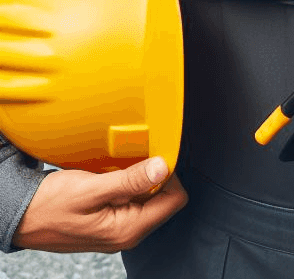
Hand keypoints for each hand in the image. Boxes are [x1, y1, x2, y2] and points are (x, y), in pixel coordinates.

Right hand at [13, 156, 187, 252]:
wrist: (20, 215)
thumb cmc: (49, 205)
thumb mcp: (92, 189)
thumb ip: (130, 181)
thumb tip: (163, 167)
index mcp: (128, 229)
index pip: (174, 199)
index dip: (169, 175)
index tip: (155, 158)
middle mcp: (128, 233)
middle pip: (164, 197)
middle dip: (153, 176)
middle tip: (134, 161)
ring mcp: (119, 228)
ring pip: (148, 197)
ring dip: (139, 179)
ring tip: (119, 169)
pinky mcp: (110, 221)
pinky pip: (131, 199)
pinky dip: (127, 184)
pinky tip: (112, 176)